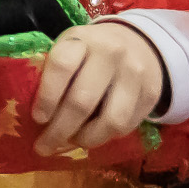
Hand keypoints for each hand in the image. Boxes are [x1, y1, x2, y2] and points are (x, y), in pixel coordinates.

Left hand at [33, 20, 165, 155]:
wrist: (138, 42)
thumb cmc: (89, 51)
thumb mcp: (68, 49)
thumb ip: (54, 73)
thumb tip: (37, 119)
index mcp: (81, 40)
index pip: (62, 67)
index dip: (47, 97)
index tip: (37, 119)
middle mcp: (110, 54)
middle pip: (82, 101)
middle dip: (60, 130)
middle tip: (44, 147)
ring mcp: (134, 74)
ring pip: (110, 120)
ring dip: (86, 139)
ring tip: (71, 143)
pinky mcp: (151, 94)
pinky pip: (128, 126)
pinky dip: (107, 137)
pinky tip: (92, 136)